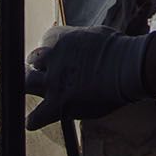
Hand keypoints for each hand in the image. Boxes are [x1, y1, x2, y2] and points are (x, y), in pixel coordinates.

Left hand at [24, 23, 150, 129]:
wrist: (129, 67)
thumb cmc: (118, 49)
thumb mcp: (94, 34)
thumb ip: (77, 40)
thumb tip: (76, 44)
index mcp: (59, 37)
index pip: (44, 41)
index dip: (51, 51)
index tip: (59, 58)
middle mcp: (51, 57)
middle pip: (31, 60)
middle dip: (36, 67)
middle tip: (43, 74)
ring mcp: (53, 81)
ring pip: (26, 83)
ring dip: (31, 86)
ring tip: (41, 91)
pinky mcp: (58, 104)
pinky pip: (36, 116)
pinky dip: (33, 120)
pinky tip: (33, 121)